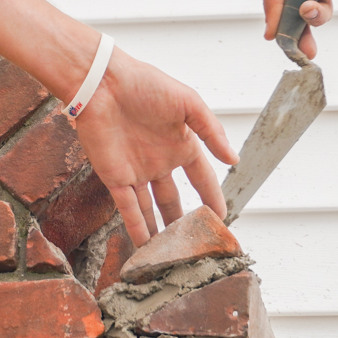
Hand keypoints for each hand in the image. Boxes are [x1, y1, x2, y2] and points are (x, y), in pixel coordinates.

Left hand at [75, 48, 238, 246]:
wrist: (103, 83)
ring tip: (170, 253)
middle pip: (175, 199)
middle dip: (184, 221)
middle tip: (194, 243)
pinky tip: (146, 247)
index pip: (201, 179)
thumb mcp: (189, 103)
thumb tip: (234, 160)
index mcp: (180, 144)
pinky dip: (137, 228)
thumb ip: (211, 132)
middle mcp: (160, 162)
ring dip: (160, 231)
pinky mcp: (114, 178)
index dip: (212, 198)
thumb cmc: (146, 85)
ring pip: (151, 209)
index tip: (221, 220)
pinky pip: (129, 209)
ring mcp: (137, 172)